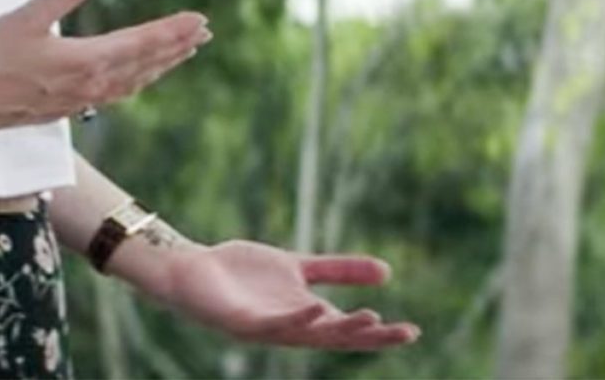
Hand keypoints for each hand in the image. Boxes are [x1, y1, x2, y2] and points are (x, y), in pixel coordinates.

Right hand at [0, 0, 209, 127]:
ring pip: (131, 84)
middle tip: (204, 34)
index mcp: (84, 60)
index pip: (142, 42)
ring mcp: (76, 102)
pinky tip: (132, 81)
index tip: (201, 20)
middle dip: (176, 47)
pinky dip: (133, 83)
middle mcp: (88, 85)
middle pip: (145, 64)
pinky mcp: (62, 110)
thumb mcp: (28, 14)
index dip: (173, 30)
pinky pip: (111, 96)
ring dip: (158, 67)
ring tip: (180, 54)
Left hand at [142, 239, 420, 350]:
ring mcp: (267, 328)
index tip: (413, 331)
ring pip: (310, 335)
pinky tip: (315, 306)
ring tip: (372, 318)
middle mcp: (290, 328)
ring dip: (340, 329)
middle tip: (405, 333)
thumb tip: (388, 271)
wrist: (191, 271)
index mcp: (305, 315)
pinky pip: (273, 325)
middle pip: (338, 337)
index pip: (349, 328)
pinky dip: (296, 317)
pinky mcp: (242, 324)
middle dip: (371, 337)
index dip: (380, 333)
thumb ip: (338, 270)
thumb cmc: (241, 273)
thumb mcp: (298, 266)